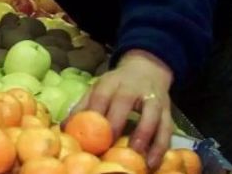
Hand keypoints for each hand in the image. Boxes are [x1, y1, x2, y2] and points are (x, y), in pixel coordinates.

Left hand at [69, 49, 173, 169]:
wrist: (146, 69)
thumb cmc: (116, 85)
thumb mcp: (98, 89)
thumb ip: (83, 107)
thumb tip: (64, 129)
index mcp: (110, 82)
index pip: (100, 96)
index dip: (95, 115)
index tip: (88, 136)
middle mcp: (132, 88)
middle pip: (124, 103)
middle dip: (117, 125)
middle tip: (109, 148)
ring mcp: (152, 98)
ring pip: (151, 116)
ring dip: (144, 137)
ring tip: (137, 156)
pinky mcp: (167, 110)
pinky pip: (166, 128)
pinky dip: (161, 146)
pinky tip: (153, 162)